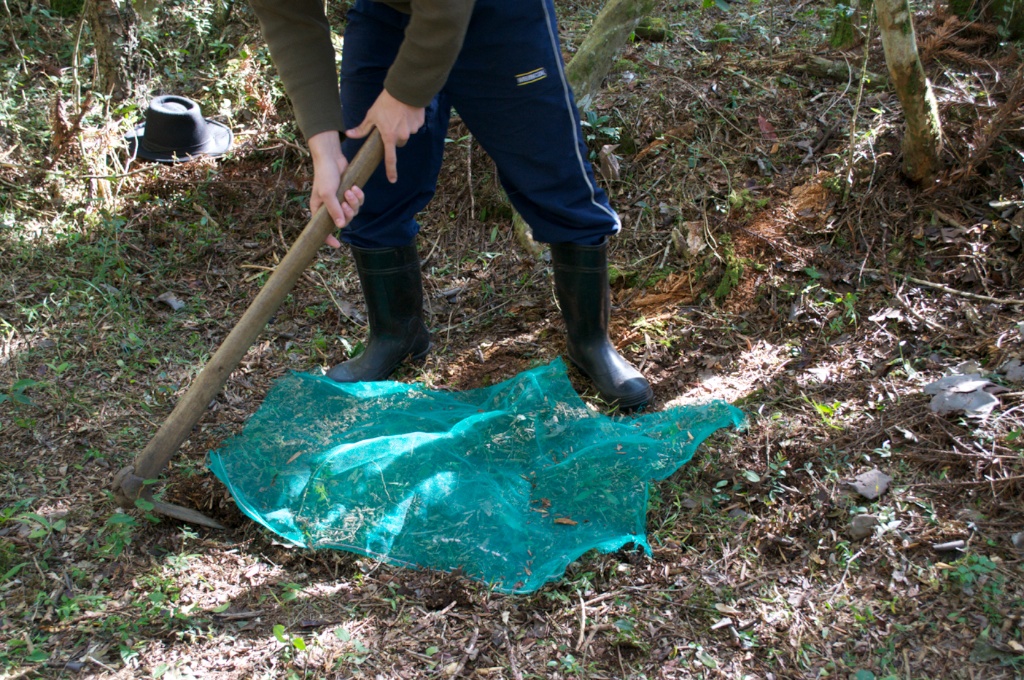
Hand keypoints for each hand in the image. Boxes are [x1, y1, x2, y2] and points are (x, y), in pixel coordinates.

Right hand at [308, 130, 365, 247]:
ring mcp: (340, 201)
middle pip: (344, 220)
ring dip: (354, 202)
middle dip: (348, 212)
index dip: (329, 239)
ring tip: (351, 190)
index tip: (337, 245)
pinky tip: (356, 188)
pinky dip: (359, 196)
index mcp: (319, 210)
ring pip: (353, 211)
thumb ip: (333, 209)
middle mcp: (330, 208)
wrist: (331, 158)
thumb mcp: (327, 193)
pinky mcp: (349, 194)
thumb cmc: (325, 175)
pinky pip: (358, 202)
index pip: (322, 230)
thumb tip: (341, 226)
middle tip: (346, 200)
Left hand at [346, 89, 424, 183]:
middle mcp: (402, 136)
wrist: (405, 89)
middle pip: (399, 142)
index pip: (390, 158)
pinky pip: (414, 126)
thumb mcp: (372, 115)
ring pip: (407, 133)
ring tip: (398, 114)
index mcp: (389, 136)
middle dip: (395, 136)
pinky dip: (410, 120)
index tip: (392, 180)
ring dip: (403, 128)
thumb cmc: (386, 102)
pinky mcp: (419, 122)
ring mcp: (413, 130)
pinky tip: (406, 111)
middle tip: (390, 124)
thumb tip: (349, 135)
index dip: (391, 170)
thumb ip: (363, 128)